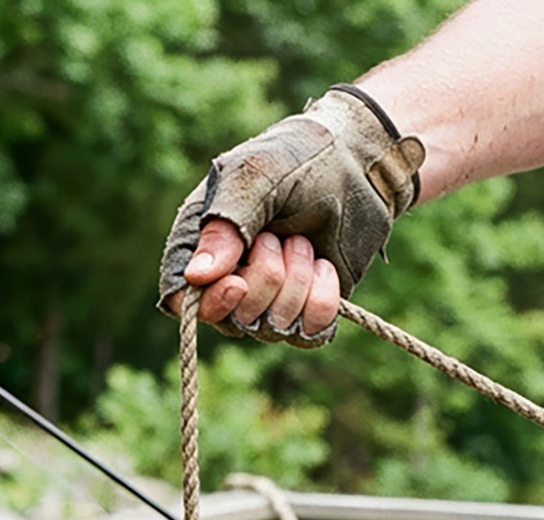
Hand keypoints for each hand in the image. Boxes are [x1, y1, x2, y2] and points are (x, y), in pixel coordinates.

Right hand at [157, 86, 423, 347]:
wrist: (358, 164)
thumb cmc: (299, 159)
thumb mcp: (257, 178)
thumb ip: (226, 224)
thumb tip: (196, 277)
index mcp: (202, 246)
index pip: (185, 302)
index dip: (210, 304)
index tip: (237, 283)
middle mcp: (229, 280)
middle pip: (234, 320)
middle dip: (267, 278)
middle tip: (281, 235)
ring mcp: (269, 301)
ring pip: (272, 328)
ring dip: (296, 283)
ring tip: (304, 242)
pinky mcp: (306, 312)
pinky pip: (308, 335)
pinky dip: (322, 301)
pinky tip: (325, 267)